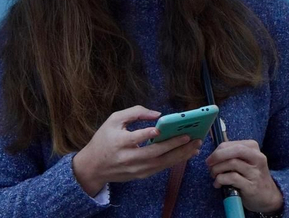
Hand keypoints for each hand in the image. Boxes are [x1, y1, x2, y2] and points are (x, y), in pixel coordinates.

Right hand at [72, 106, 204, 196]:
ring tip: (196, 145)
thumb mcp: (113, 120)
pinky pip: (160, 168)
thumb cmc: (104, 140)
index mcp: (118, 142)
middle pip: (153, 153)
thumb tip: (158, 114)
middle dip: (174, 145)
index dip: (147, 134)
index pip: (134, 138)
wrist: (92, 167)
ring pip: (161, 163)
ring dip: (180, 155)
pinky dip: (175, 161)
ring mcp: (135, 169)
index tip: (160, 129)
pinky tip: (187, 154)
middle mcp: (127, 158)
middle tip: (191, 137)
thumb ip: (135, 113)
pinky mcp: (140, 175)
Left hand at [206, 139, 283, 213]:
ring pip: (232, 164)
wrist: (267, 195)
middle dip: (217, 156)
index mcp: (253, 148)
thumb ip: (232, 154)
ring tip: (214, 175)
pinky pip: (232, 178)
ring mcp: (255, 172)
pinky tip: (218, 184)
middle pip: (235, 150)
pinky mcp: (251, 186)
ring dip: (217, 170)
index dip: (217, 151)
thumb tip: (213, 154)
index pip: (232, 144)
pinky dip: (220, 180)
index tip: (211, 159)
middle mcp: (257, 158)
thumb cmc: (251, 175)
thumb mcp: (246, 160)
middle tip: (209, 165)